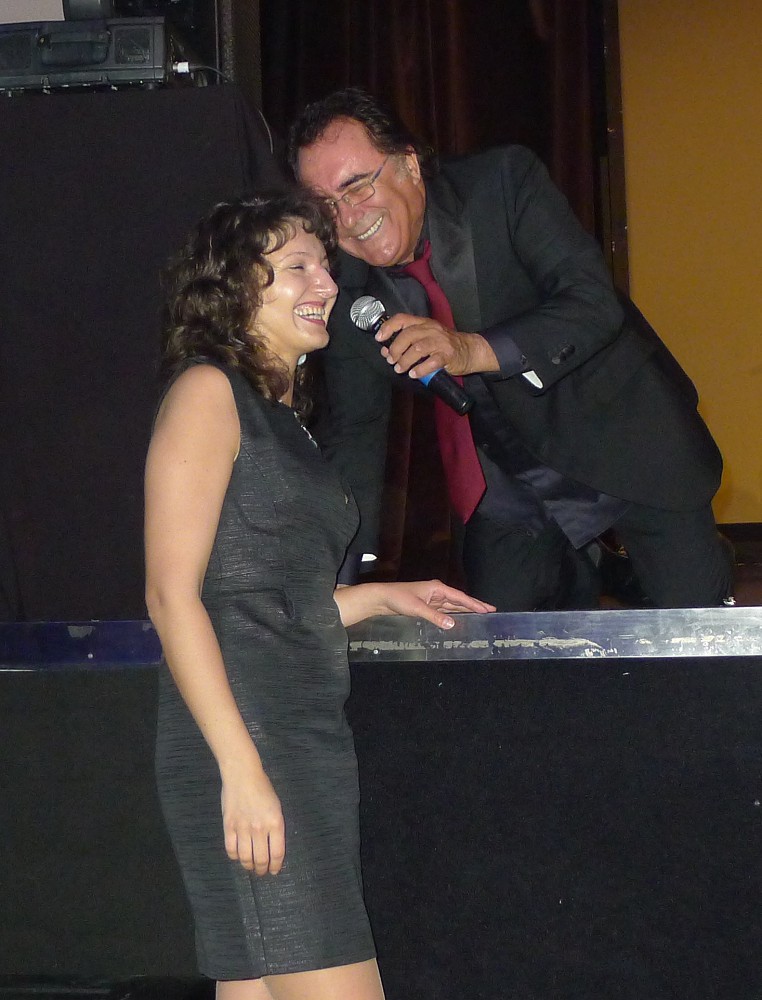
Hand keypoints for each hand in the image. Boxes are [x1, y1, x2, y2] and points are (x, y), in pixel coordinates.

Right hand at [220, 761, 284, 875]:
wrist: (242, 774)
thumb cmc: (263, 787)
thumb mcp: (276, 806)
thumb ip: (275, 826)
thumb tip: (273, 846)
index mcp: (275, 822)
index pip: (277, 853)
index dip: (276, 866)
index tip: (274, 870)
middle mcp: (260, 828)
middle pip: (261, 859)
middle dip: (262, 869)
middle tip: (262, 871)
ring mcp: (243, 828)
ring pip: (245, 857)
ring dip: (248, 866)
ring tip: (250, 866)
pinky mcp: (228, 826)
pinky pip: (231, 849)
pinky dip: (235, 857)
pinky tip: (238, 856)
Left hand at [376, 313, 498, 377]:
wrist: (470, 350)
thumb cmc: (445, 345)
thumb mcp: (426, 338)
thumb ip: (407, 342)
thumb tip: (386, 350)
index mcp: (424, 323)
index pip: (402, 319)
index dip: (388, 327)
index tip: (380, 338)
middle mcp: (431, 329)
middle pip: (407, 335)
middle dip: (395, 349)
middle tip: (391, 360)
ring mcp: (440, 342)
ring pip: (417, 349)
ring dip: (405, 361)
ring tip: (400, 369)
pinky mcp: (448, 355)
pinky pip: (431, 362)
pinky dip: (420, 370)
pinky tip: (414, 374)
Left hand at [380, 580, 494, 629]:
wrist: (383, 598)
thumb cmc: (399, 599)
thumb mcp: (417, 608)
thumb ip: (435, 617)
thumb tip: (452, 624)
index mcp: (438, 588)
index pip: (460, 597)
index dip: (474, 604)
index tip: (488, 609)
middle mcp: (438, 593)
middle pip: (460, 601)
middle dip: (475, 606)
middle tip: (491, 612)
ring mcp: (433, 600)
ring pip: (453, 606)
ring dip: (466, 611)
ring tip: (480, 616)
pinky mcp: (428, 606)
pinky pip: (445, 611)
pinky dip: (454, 615)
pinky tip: (460, 621)